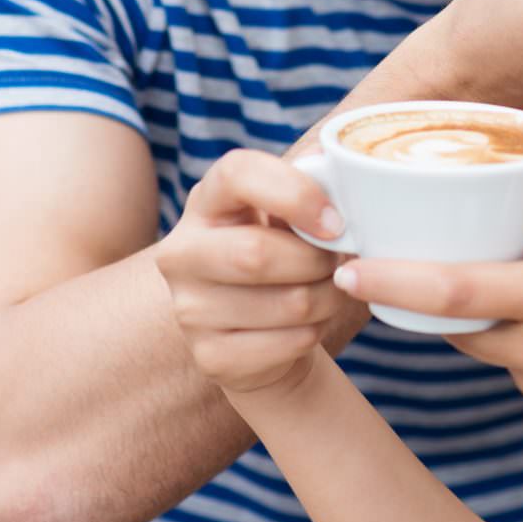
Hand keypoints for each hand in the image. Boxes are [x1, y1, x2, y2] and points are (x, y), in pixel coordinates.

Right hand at [153, 149, 359, 399]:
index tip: (335, 221)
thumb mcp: (293, 213)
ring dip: (328, 298)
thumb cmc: (287, 254)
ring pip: (287, 304)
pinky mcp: (210, 355)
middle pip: (256, 254)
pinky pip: (288, 343)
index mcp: (208, 200)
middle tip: (336, 263)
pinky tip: (308, 324)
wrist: (263, 333)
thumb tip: (340, 166)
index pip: (239, 173)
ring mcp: (188, 308)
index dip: (295, 194)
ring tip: (328, 291)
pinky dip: (315, 333)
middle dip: (318, 261)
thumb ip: (314, 184)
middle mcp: (182, 251)